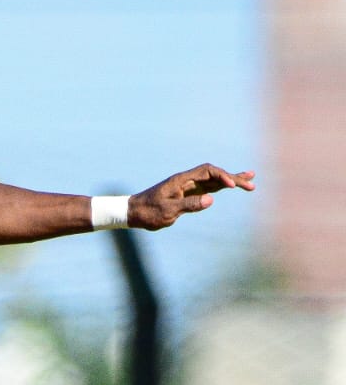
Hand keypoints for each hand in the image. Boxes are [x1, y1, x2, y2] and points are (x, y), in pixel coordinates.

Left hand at [129, 164, 254, 229]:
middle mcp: (187, 180)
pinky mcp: (187, 194)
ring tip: (250, 180)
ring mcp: (188, 187)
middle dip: (234, 177)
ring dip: (231, 180)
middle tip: (252, 182)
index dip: (222, 177)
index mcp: (181, 180)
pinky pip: (207, 189)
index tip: (232, 186)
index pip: (208, 172)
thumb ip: (189, 205)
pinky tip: (232, 187)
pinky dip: (221, 187)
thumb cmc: (147, 213)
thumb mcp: (168, 212)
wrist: (132, 213)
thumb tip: (211, 200)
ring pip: (213, 181)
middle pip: (214, 174)